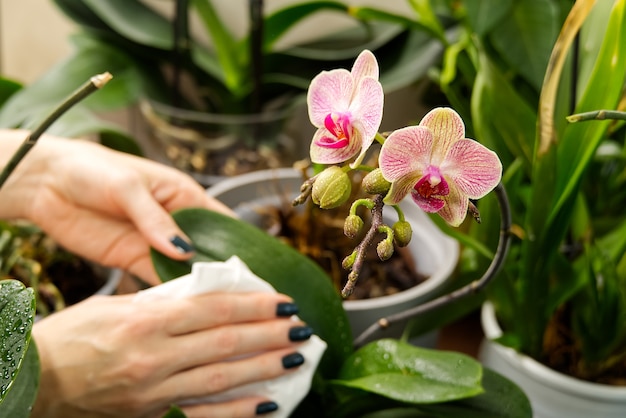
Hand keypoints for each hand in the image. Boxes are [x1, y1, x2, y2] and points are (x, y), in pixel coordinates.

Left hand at [0, 130, 232, 283]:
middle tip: (240, 296)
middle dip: (221, 270)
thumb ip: (155, 219)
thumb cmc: (93, 170)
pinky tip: (180, 305)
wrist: (46, 183)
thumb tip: (182, 250)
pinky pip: (156, 279)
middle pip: (207, 251)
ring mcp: (154, 244)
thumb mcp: (128, 188)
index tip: (256, 265)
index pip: (221, 222)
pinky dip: (168, 292)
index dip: (239, 242)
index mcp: (184, 197)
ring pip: (184, 269)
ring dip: (196, 285)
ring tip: (215, 306)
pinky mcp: (132, 260)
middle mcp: (175, 223)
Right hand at [32, 292, 309, 417]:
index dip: (253, 304)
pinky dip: (239, 411)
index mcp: (145, 320)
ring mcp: (154, 391)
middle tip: (301, 326)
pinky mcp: (151, 415)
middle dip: (270, 333)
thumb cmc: (70, 338)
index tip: (282, 300)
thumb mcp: (113, 306)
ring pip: (222, 377)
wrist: (35, 382)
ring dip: (265, 367)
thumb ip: (162, 300)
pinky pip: (204, 415)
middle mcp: (154, 356)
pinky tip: (268, 402)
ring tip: (296, 357)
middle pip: (226, 341)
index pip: (214, 308)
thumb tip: (208, 293)